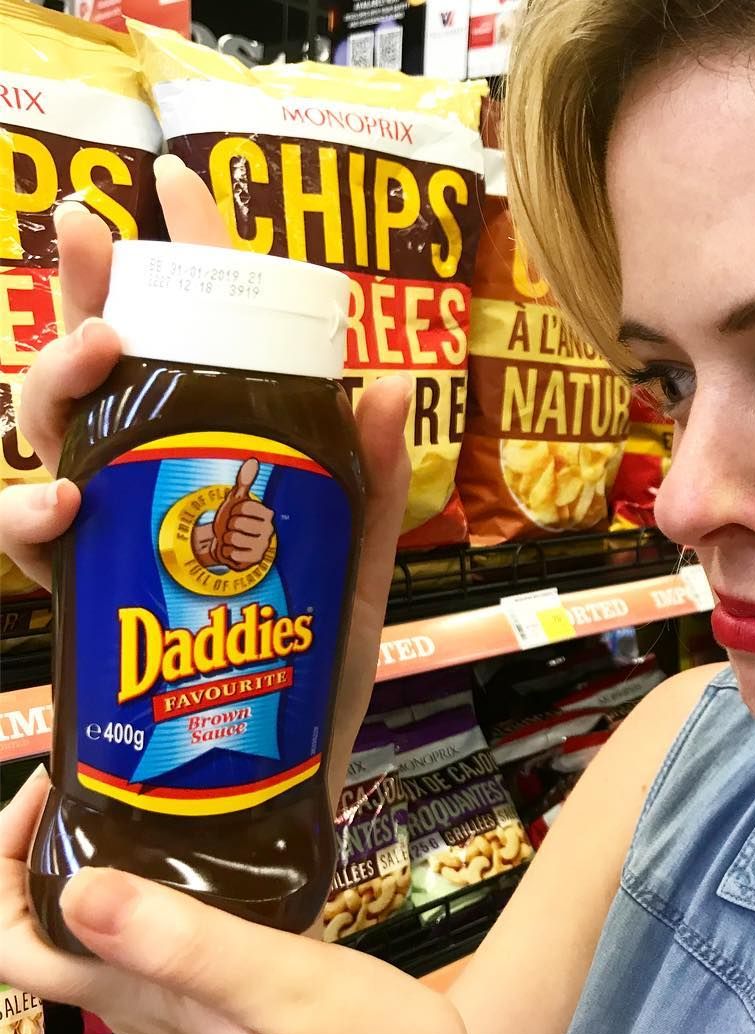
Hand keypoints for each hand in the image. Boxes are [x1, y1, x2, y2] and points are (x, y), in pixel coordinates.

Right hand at [0, 157, 428, 1033]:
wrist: (269, 791)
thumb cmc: (314, 680)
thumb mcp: (359, 579)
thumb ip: (375, 492)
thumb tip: (383, 381)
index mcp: (219, 474)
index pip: (191, 352)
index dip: (174, 264)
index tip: (167, 185)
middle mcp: (149, 495)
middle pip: (96, 376)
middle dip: (86, 296)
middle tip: (91, 246)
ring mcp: (105, 547)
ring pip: (41, 440)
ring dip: (47, 389)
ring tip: (91, 364)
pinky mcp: (75, 607)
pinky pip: (32, 542)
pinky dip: (30, 508)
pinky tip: (61, 500)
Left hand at [0, 772, 464, 1033]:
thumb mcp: (280, 984)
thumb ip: (188, 945)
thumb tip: (78, 889)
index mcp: (136, 997)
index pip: (9, 943)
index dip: (1, 862)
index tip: (58, 788)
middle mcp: (138, 998)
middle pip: (42, 925)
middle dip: (50, 838)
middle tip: (111, 768)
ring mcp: (176, 993)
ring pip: (100, 917)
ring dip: (101, 847)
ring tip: (153, 782)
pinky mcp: (214, 980)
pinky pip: (156, 917)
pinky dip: (155, 864)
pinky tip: (206, 831)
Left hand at [193, 458, 275, 570]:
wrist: (230, 544)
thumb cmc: (234, 520)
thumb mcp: (236, 500)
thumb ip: (244, 481)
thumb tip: (253, 460)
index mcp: (267, 513)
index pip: (242, 507)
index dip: (232, 510)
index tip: (236, 514)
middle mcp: (269, 530)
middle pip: (236, 523)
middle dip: (228, 526)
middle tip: (233, 529)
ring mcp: (263, 546)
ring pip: (232, 539)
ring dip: (227, 540)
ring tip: (233, 540)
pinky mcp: (255, 561)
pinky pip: (231, 554)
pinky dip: (227, 553)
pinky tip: (233, 551)